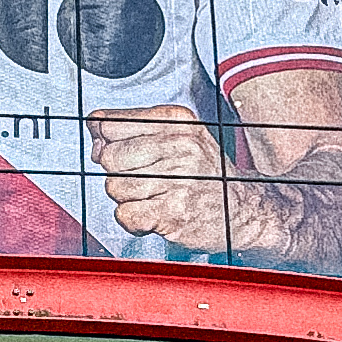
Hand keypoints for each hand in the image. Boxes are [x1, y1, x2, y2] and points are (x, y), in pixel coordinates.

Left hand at [88, 104, 231, 247]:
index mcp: (177, 121)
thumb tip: (94, 130)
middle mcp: (180, 146)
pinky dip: (132, 220)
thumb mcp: (179, 137)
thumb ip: (134, 129)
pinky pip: (125, 214)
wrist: (246, 210)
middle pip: (110, 156)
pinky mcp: (174, 212)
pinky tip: (152, 215)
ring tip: (154, 198)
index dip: (105, 142)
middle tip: (143, 180)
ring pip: (115, 186)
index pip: (112, 124)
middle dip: (117, 173)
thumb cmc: (207, 175)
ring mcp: (178, 179)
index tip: (120, 153)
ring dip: (127, 199)